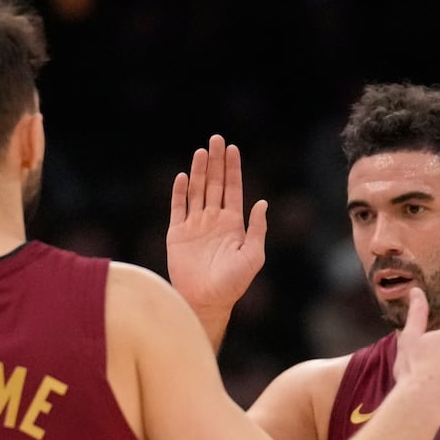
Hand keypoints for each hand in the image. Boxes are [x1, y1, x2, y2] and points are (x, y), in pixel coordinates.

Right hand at [166, 134, 267, 313]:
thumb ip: (257, 229)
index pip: (232, 189)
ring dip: (198, 171)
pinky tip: (183, 176)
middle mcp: (213, 220)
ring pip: (196, 191)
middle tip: (216, 139)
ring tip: (201, 151)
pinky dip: (179, 192)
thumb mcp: (253, 256)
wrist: (206, 301)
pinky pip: (178, 208)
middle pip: (214, 184)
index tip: (232, 148)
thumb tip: (262, 202)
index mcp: (232, 224)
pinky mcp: (177, 234)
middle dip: (215, 162)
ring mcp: (195, 226)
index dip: (232, 169)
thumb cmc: (233, 283)